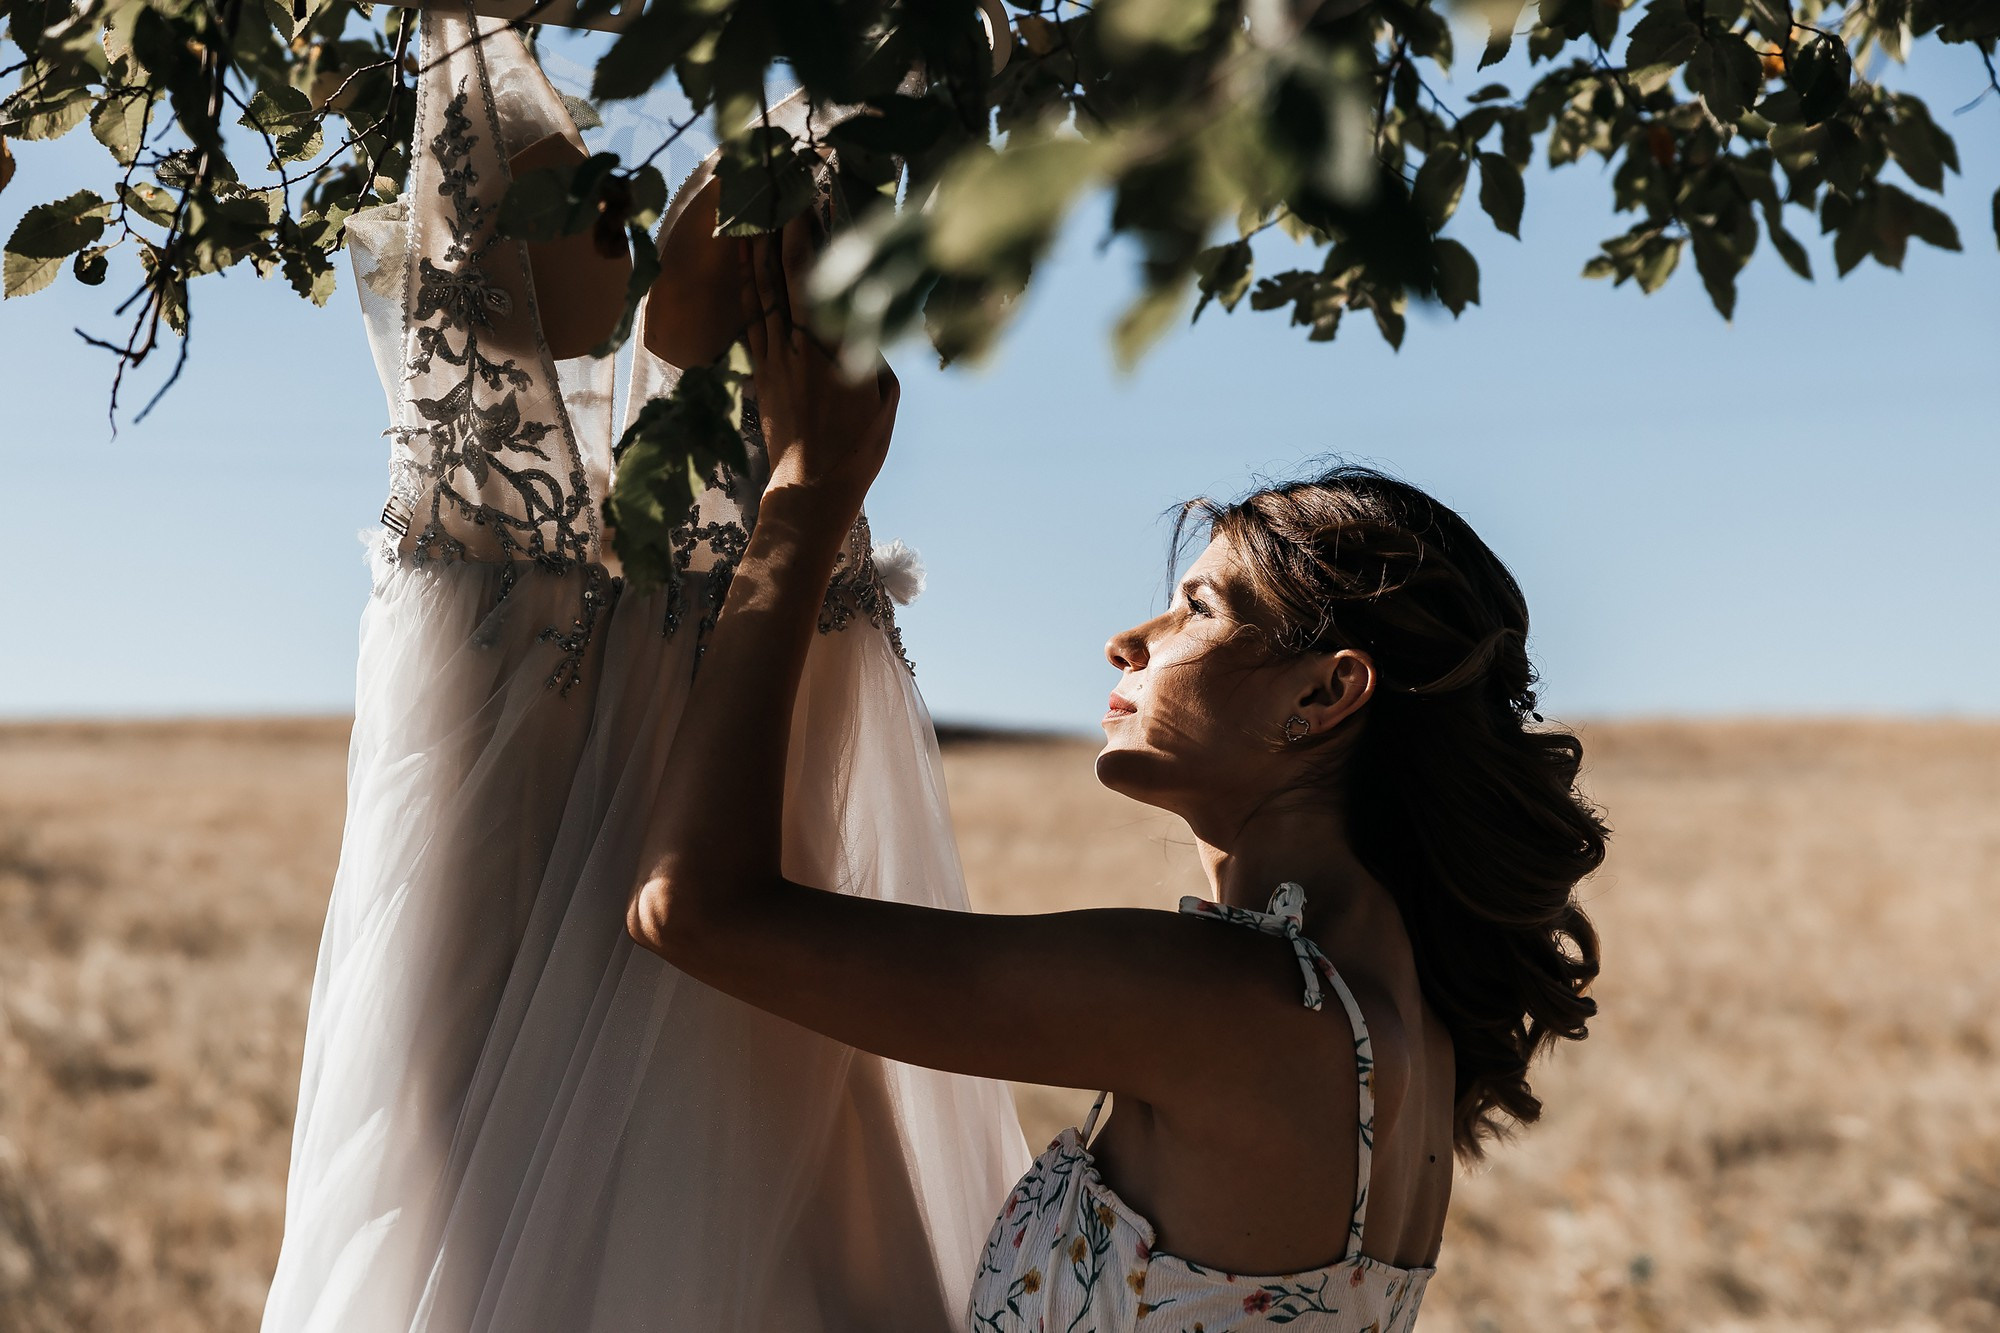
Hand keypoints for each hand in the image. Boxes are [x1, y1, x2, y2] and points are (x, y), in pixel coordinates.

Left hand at [737, 214, 899, 520]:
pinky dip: (747, 285)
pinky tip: (744, 262)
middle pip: (784, 273)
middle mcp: (798, 344)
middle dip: (781, 227)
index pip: (819, 276)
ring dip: (758, 249)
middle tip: (781, 190)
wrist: (812, 487)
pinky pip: (750, 317)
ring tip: (754, 213)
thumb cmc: (858, 447)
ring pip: (761, 291)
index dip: (811, 233)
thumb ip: (873, 351)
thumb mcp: (884, 398)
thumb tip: (865, 318)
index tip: (813, 198)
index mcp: (833, 346)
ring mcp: (775, 356)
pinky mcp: (761, 372)